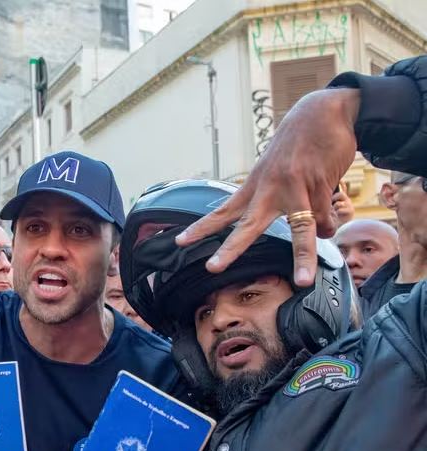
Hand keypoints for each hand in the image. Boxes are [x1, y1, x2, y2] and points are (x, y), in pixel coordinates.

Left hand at [176, 89, 359, 285]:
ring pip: (301, 230)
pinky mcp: (319, 185)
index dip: (202, 227)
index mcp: (255, 185)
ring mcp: (295, 188)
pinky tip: (327, 220)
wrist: (325, 113)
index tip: (180, 241)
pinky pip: (325, 219)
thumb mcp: (277, 168)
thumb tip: (307, 231)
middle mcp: (270, 188)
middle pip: (248, 225)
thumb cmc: (299, 144)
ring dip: (304, 257)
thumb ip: (281, 200)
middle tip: (212, 267)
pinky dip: (327, 225)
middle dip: (230, 248)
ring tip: (304, 280)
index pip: (223, 211)